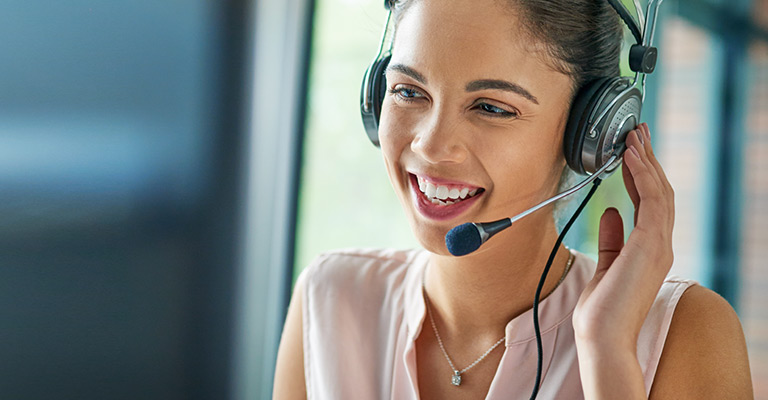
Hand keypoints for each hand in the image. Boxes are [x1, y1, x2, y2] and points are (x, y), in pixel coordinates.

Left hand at [573, 123, 675, 351]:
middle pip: (659, 191)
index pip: (650, 202)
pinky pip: (652, 201)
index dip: (642, 174)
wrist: (602, 336)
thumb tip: (611, 211)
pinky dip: (642, 175)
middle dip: (647, 159)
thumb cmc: (602, 309)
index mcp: (649, 249)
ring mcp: (659, 245)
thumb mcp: (605, 264)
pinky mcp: (651, 245)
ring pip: (659, 191)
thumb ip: (611, 238)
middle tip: (637, 132)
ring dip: (646, 161)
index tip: (631, 151)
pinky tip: (631, 157)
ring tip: (633, 135)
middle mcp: (659, 244)